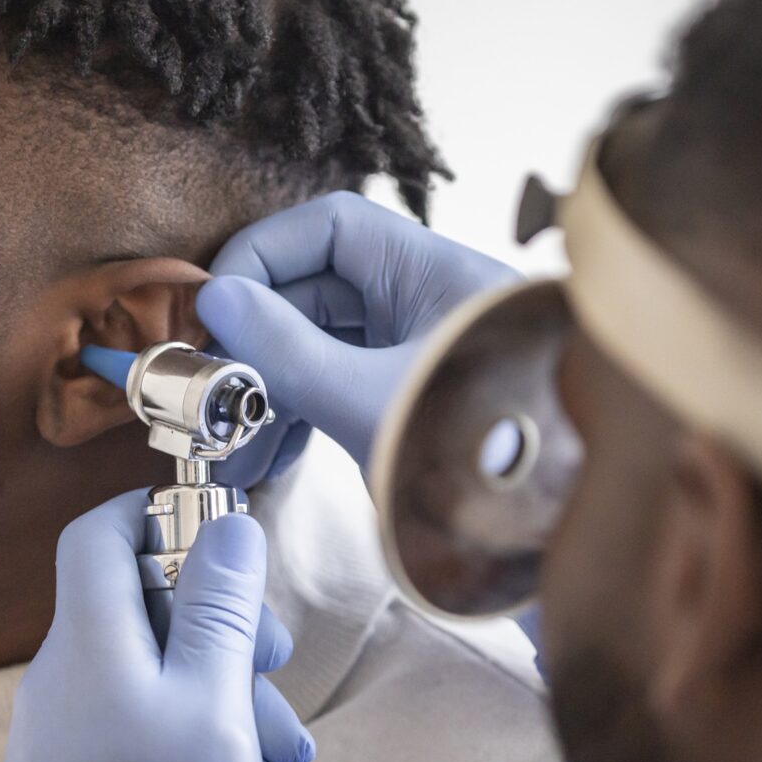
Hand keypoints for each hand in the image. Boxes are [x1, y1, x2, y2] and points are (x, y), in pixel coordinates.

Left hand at [0, 490, 314, 761]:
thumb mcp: (212, 705)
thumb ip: (219, 610)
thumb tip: (228, 526)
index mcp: (90, 645)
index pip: (100, 534)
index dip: (158, 513)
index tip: (221, 532)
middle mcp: (66, 681)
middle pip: (147, 609)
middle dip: (228, 630)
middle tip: (276, 666)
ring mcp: (67, 735)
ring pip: (160, 679)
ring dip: (232, 703)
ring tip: (282, 760)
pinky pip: (148, 733)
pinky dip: (204, 747)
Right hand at [196, 192, 519, 485]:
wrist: (550, 533)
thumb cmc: (479, 463)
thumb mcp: (367, 402)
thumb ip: (287, 348)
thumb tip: (219, 299)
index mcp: (439, 275)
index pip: (334, 227)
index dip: (265, 253)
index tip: (215, 302)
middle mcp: (434, 304)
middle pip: (323, 288)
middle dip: (260, 335)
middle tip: (211, 376)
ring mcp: (425, 355)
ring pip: (329, 345)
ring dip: (274, 386)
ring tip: (230, 437)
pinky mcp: (416, 402)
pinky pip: (346, 388)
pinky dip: (304, 415)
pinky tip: (268, 457)